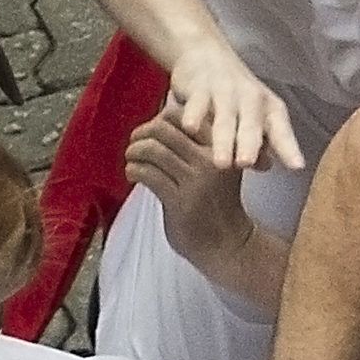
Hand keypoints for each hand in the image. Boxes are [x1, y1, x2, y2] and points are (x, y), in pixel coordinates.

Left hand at [127, 109, 252, 271]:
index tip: (151, 131)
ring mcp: (197, 181)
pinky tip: (133, 174)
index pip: (184, 116)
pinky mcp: (181, 201)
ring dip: (134, 151)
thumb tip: (158, 121)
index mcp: (221, 146)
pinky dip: (134, 170)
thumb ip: (194, 145)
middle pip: (164, 129)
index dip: (159, 119)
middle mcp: (212, 159)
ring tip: (131, 158)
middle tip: (134, 142)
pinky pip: (149, 175)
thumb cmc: (217, 203)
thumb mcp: (216, 167)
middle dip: (142, 133)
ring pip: (154, 150)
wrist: (228, 244)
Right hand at [168, 40, 303, 171]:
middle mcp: (251, 99)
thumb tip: (266, 166)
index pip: (281, 130)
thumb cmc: (234, 95)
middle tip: (246, 163)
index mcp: (269, 109)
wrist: (204, 53)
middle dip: (250, 144)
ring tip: (221, 163)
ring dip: (224, 139)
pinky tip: (190, 127)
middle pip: (252, 125)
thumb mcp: (252, 117)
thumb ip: (260, 143)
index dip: (288, 148)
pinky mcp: (199, 88)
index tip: (297, 166)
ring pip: (225, 118)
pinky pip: (196, 103)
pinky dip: (193, 114)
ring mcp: (224, 92)